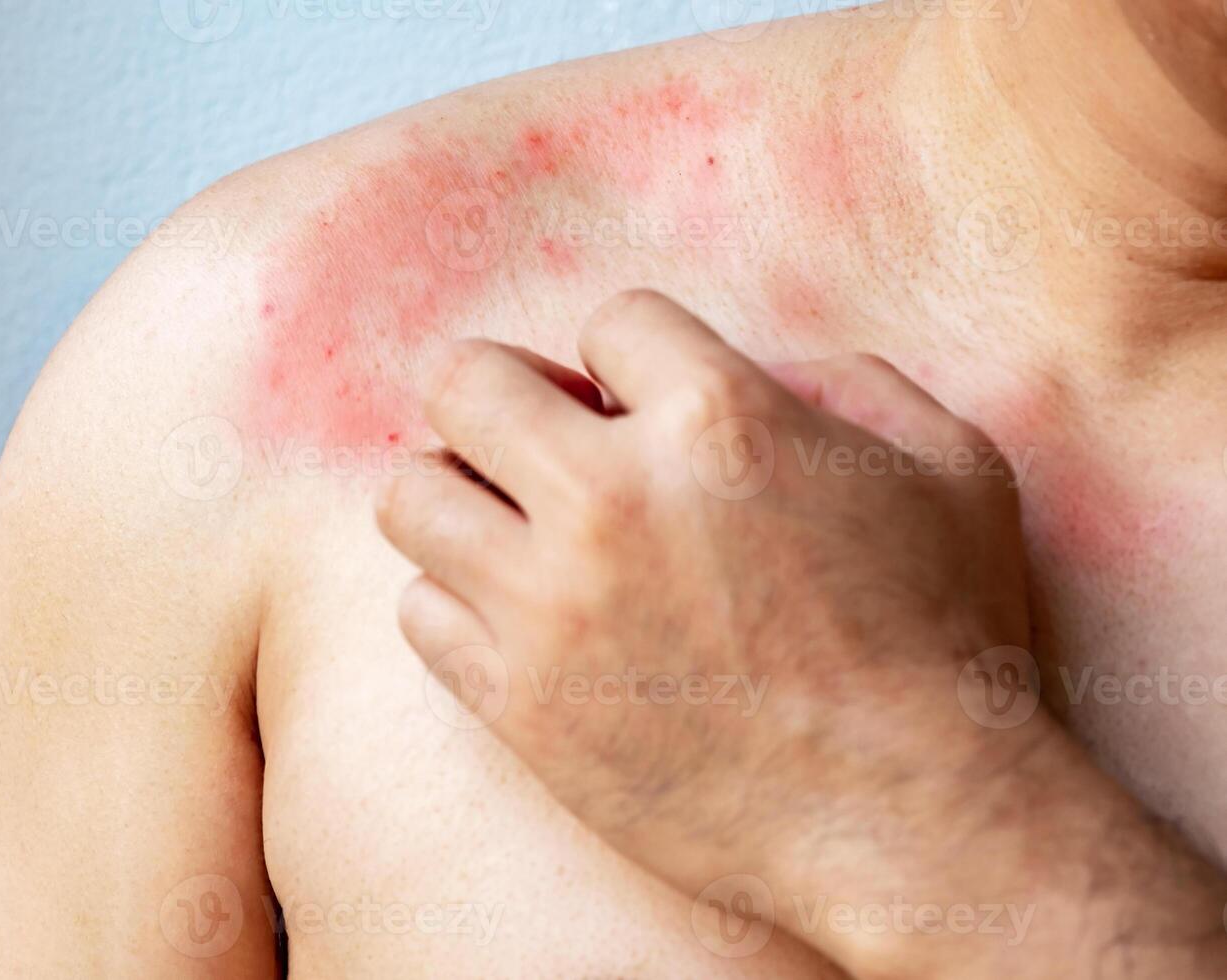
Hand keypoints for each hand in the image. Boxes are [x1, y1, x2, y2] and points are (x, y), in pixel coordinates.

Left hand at [376, 291, 1226, 977]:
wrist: (911, 820)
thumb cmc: (943, 640)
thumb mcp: (948, 467)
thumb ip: (845, 382)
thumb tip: (750, 368)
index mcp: (719, 420)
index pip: (607, 322)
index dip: (631, 360)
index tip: (646, 409)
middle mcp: (611, 499)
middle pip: (464, 384)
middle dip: (505, 397)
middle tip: (547, 444)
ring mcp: (551, 606)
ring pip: (412, 497)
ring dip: (461, 495)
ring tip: (517, 528)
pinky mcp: (520, 703)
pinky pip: (420, 613)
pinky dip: (459, 602)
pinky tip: (522, 617)